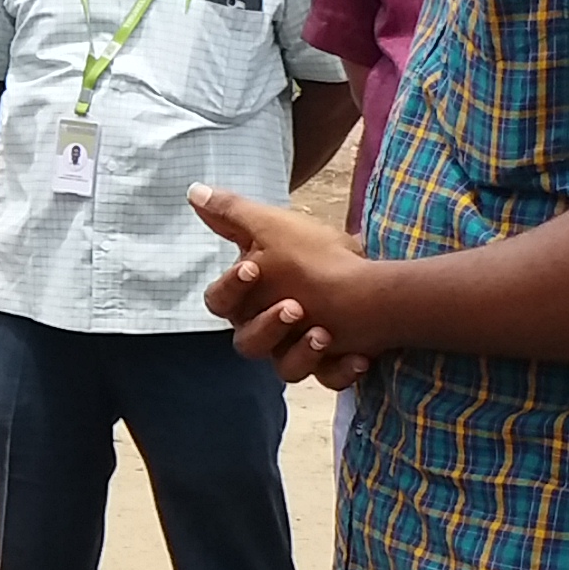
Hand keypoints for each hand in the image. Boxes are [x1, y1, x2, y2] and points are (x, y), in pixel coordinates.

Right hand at [193, 184, 380, 386]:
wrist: (374, 278)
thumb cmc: (317, 254)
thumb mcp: (272, 226)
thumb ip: (230, 212)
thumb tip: (194, 190)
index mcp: (252, 296)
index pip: (220, 302)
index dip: (230, 289)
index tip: (253, 269)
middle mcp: (271, 326)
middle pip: (247, 344)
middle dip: (269, 327)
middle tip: (295, 307)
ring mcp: (300, 348)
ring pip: (284, 369)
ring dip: (301, 353)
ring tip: (323, 333)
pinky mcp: (331, 364)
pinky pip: (327, 379)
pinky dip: (341, 370)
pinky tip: (357, 357)